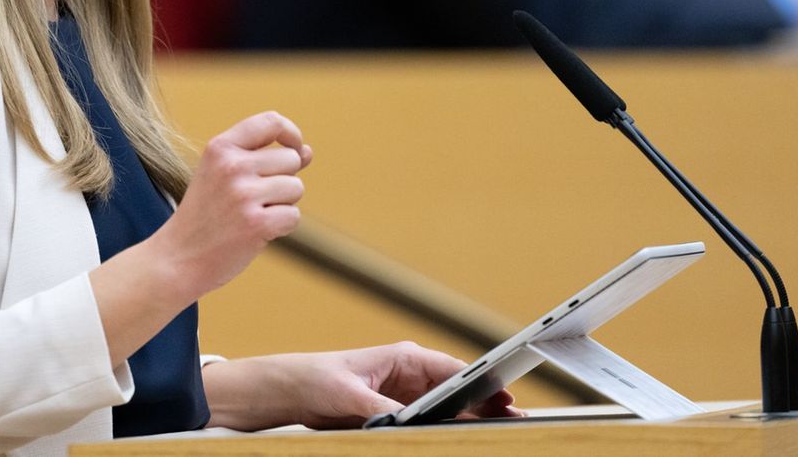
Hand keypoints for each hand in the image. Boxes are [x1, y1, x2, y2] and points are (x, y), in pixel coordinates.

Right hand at [152, 111, 311, 298]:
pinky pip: (293, 216)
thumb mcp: (223, 176)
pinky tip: (256, 233)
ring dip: (282, 205)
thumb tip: (307, 152)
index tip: (294, 149)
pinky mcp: (256, 224)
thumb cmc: (206, 216)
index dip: (291, 133)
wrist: (177, 258)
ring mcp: (243, 195)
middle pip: (291, 159)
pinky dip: (281, 227)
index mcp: (220, 148)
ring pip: (296, 188)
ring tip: (251, 215)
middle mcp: (231, 166)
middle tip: (254, 200)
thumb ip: (264, 160)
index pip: (271, 121)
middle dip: (283, 180)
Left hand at [202, 342, 522, 430]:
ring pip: (444, 411)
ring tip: (492, 433)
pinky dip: (441, 432)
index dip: (480, 383)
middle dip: (482, 406)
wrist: (285, 392)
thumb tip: (403, 419)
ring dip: (466, 422)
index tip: (503, 396)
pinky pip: (425, 425)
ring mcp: (402, 397)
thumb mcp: (348, 395)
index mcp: (402, 358)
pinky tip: (456, 440)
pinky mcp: (391, 416)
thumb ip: (380, 409)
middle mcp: (407, 376)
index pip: (451, 369)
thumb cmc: (313, 378)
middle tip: (512, 420)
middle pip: (455, 392)